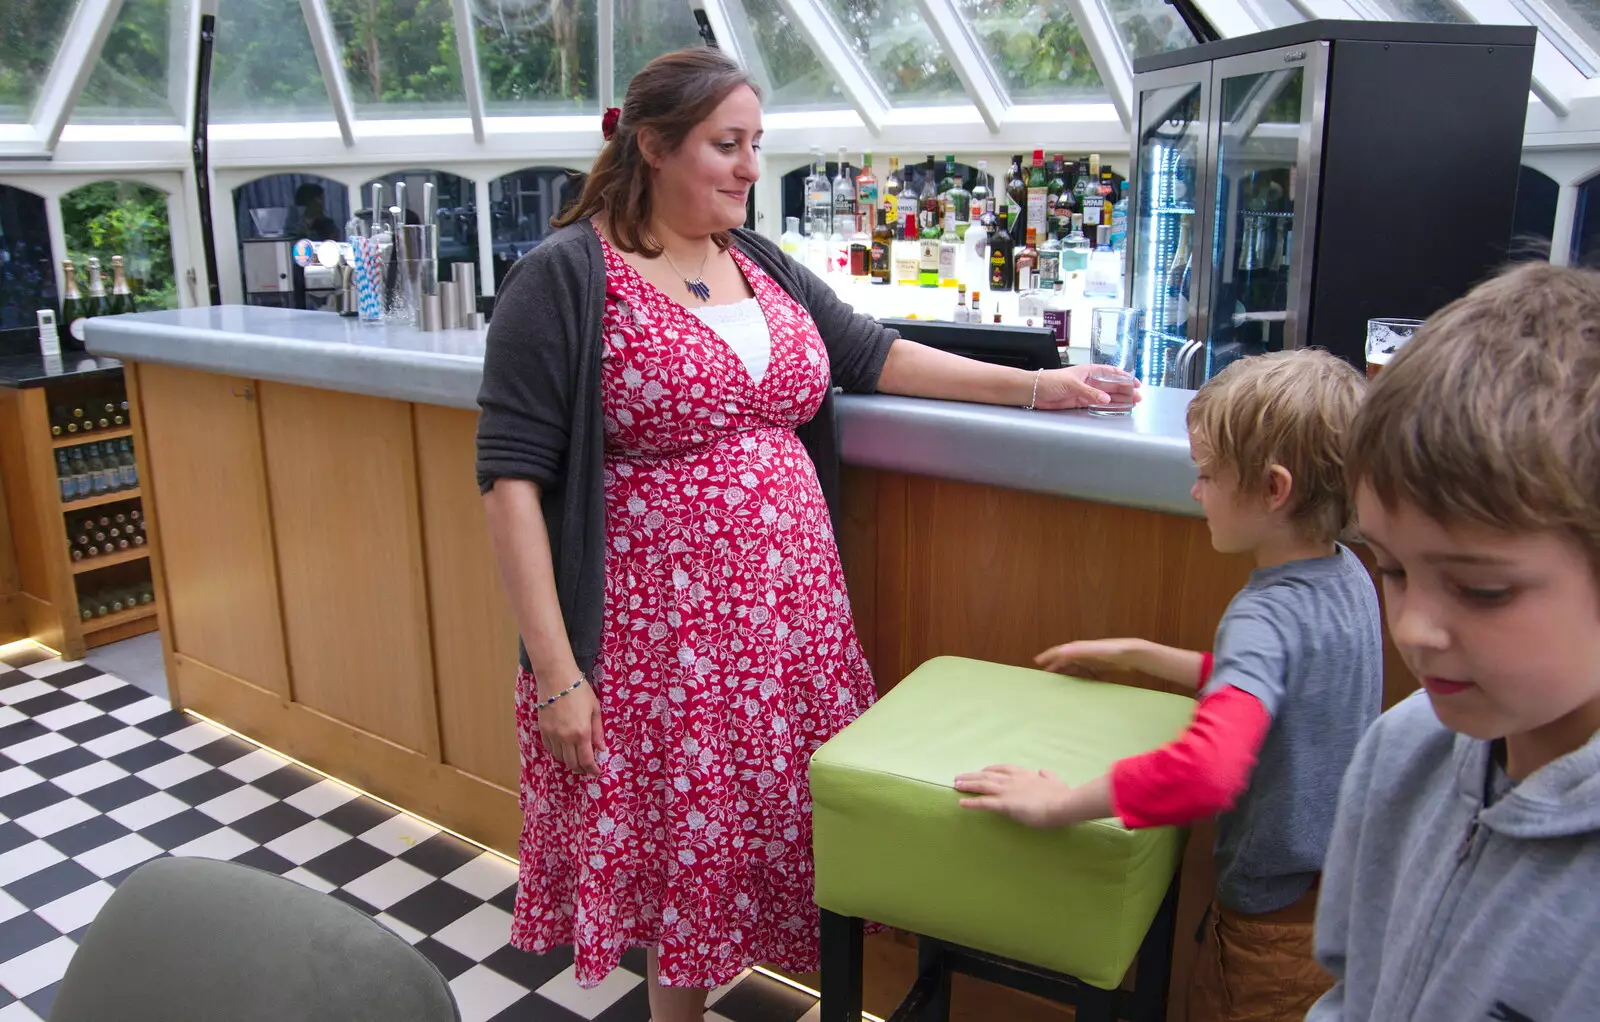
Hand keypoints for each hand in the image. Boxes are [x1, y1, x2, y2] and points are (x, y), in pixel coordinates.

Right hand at [537, 680, 605, 775]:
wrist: (556, 677)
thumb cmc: (579, 690)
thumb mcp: (594, 709)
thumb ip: (598, 731)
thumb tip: (601, 749)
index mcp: (581, 733)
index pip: (586, 760)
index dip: (592, 770)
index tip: (597, 772)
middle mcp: (565, 737)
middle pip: (572, 763)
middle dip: (581, 769)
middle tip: (587, 769)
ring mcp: (552, 734)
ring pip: (560, 757)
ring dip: (569, 761)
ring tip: (577, 759)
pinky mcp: (542, 730)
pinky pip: (550, 748)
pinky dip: (558, 753)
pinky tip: (564, 750)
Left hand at [954, 764, 1074, 827]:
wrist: (1063, 804)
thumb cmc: (1062, 795)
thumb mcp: (1056, 781)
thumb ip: (1048, 777)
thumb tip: (1043, 771)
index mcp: (1025, 774)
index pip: (1003, 768)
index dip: (991, 769)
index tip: (983, 770)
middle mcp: (1013, 780)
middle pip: (987, 775)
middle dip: (972, 776)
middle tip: (959, 777)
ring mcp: (1007, 791)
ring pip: (982, 785)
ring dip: (968, 784)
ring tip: (955, 784)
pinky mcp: (1005, 804)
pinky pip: (984, 802)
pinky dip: (971, 802)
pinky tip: (961, 802)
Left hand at [1031, 364, 1140, 410]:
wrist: (1034, 391)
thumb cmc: (1049, 380)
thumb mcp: (1072, 384)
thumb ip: (1089, 392)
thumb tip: (1106, 398)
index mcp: (1088, 371)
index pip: (1110, 372)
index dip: (1124, 377)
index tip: (1135, 382)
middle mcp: (1089, 381)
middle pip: (1111, 385)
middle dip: (1125, 390)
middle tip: (1138, 397)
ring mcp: (1085, 392)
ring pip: (1107, 395)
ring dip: (1119, 399)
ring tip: (1133, 403)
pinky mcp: (1080, 402)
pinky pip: (1098, 404)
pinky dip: (1108, 406)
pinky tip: (1117, 408)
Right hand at [1034, 637, 1140, 679]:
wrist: (1132, 654)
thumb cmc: (1112, 651)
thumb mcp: (1093, 651)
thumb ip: (1077, 651)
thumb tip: (1060, 652)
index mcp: (1078, 649)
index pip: (1059, 652)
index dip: (1048, 656)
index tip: (1037, 661)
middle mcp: (1083, 654)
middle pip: (1065, 661)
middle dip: (1055, 667)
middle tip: (1044, 676)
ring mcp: (1092, 660)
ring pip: (1075, 668)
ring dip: (1067, 674)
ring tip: (1059, 683)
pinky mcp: (1101, 667)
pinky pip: (1087, 674)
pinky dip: (1082, 679)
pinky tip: (1081, 687)